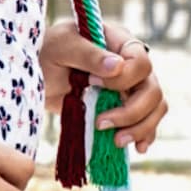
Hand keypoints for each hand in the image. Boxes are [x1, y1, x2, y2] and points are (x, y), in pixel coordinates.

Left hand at [39, 17, 168, 155]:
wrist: (36, 74)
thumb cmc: (47, 51)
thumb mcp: (63, 46)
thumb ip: (89, 55)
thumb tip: (117, 66)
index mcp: (119, 42)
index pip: (141, 62)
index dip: (123, 79)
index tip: (92, 83)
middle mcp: (131, 65)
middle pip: (152, 89)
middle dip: (131, 111)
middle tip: (101, 123)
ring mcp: (130, 87)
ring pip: (155, 108)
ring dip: (140, 128)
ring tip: (116, 141)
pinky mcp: (123, 107)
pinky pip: (147, 121)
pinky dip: (145, 135)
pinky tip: (137, 147)